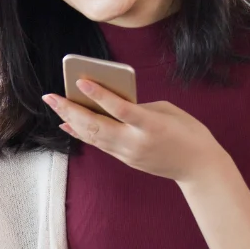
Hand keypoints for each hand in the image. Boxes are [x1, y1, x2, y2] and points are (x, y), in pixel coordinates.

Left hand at [44, 79, 221, 184]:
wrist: (198, 167)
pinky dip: (82, 134)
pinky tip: (68, 125)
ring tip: (55, 106)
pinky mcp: (126, 159)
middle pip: (97, 126)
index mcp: (151, 125)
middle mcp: (136, 142)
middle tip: (51, 96)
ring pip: (93, 137)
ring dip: (71, 121)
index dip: (99, 95)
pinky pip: (99, 144)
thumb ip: (139, 106)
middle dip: (71, 110)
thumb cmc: (188, 131)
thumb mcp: (167, 111)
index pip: (120, 109)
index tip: (81, 81)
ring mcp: (129, 153)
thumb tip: (112, 104)